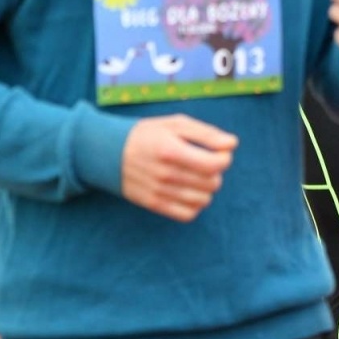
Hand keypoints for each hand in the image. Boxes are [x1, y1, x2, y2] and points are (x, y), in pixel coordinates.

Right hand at [120, 115, 236, 221]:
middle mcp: (165, 173)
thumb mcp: (174, 124)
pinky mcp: (153, 204)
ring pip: (203, 200)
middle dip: (214, 172)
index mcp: (170, 150)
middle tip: (201, 163)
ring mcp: (158, 191)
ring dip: (205, 189)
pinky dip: (194, 205)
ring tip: (194, 177)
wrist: (106, 151)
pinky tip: (187, 191)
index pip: (215, 164)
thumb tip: (232, 144)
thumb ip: (206, 133)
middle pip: (212, 183)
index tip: (217, 153)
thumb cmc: (145, 134)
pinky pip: (188, 214)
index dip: (224, 158)